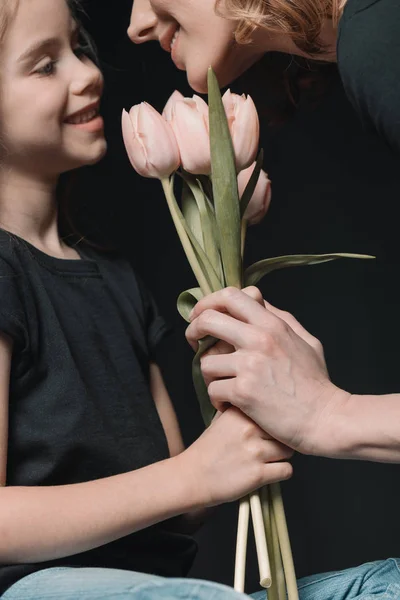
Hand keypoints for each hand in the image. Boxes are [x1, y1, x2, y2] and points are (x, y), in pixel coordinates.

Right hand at [178, 407, 292, 507]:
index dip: (273, 421)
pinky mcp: (258, 474)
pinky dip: (280, 473)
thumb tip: (266, 406)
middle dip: (279, 439)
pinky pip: (286, 470)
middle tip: (269, 447)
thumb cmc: (208, 449)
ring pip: (288, 450)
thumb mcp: (221, 420)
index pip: (273, 410)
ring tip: (267, 460)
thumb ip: (242, 411)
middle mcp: (249, 428)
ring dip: (281, 457)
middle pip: (283, 430)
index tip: (270, 428)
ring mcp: (254, 451)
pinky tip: (267, 472)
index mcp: (240, 412)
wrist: (192, 476)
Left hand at [186, 287, 347, 455]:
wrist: (326, 418)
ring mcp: (249, 365)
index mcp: (272, 324)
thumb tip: (259, 305)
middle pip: (208, 319)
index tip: (202, 316)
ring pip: (205, 362)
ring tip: (223, 386)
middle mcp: (258, 339)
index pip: (231, 296)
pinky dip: (218, 401)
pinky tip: (230, 405)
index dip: (208, 303)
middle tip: (194, 344)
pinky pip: (213, 390)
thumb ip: (281, 320)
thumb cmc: (316, 384)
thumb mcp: (306, 341)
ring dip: (210, 376)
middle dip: (193, 330)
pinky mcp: (243, 392)